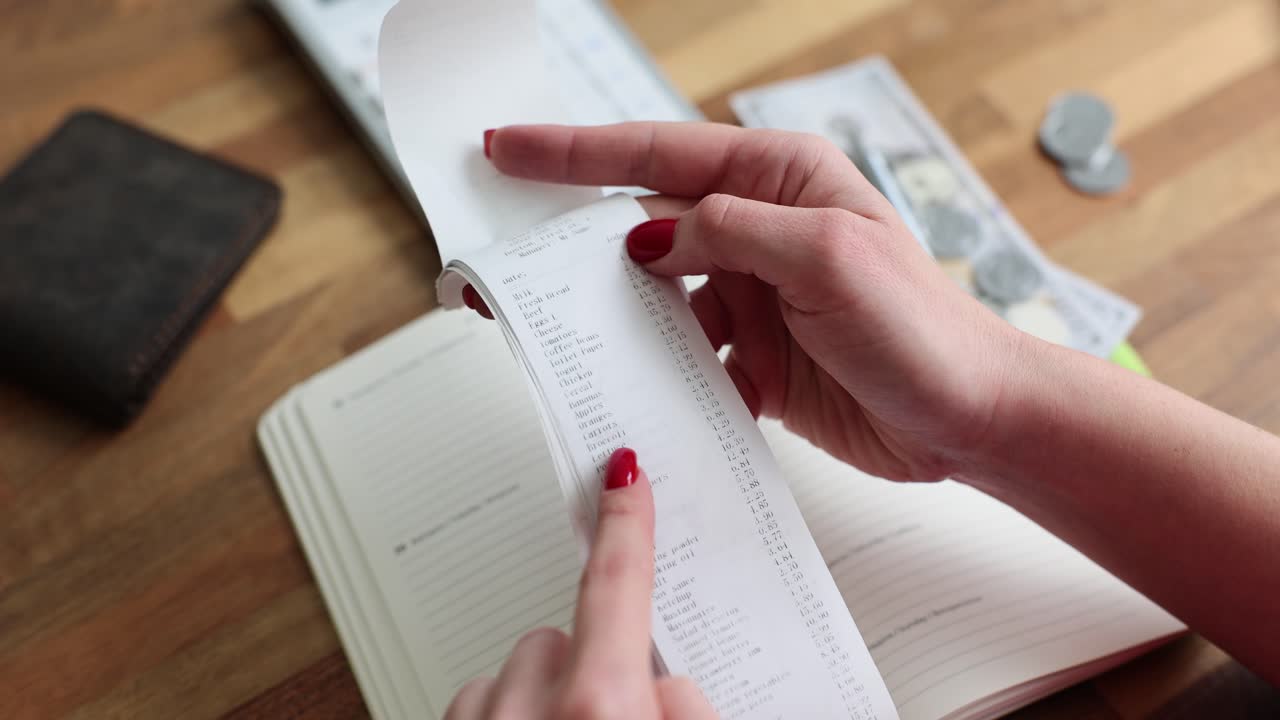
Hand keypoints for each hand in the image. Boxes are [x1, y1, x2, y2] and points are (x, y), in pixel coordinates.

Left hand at [445, 448, 716, 719]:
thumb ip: (687, 708)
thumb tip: (667, 689)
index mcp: (599, 704)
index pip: (617, 584)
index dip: (625, 524)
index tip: (623, 475)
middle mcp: (527, 709)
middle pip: (565, 640)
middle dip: (592, 673)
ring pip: (517, 675)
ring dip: (544, 702)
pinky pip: (479, 707)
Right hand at [479, 122, 1026, 481]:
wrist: (967, 418)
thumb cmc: (924, 327)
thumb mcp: (826, 256)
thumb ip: (730, 234)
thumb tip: (650, 241)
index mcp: (779, 181)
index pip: (657, 156)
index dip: (574, 153)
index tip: (509, 149)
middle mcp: (759, 231)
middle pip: (643, 228)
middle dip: (576, 247)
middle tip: (506, 262)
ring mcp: (752, 296)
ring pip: (655, 300)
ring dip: (619, 321)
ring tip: (569, 336)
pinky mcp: (751, 356)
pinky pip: (682, 355)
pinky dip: (659, 372)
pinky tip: (640, 385)